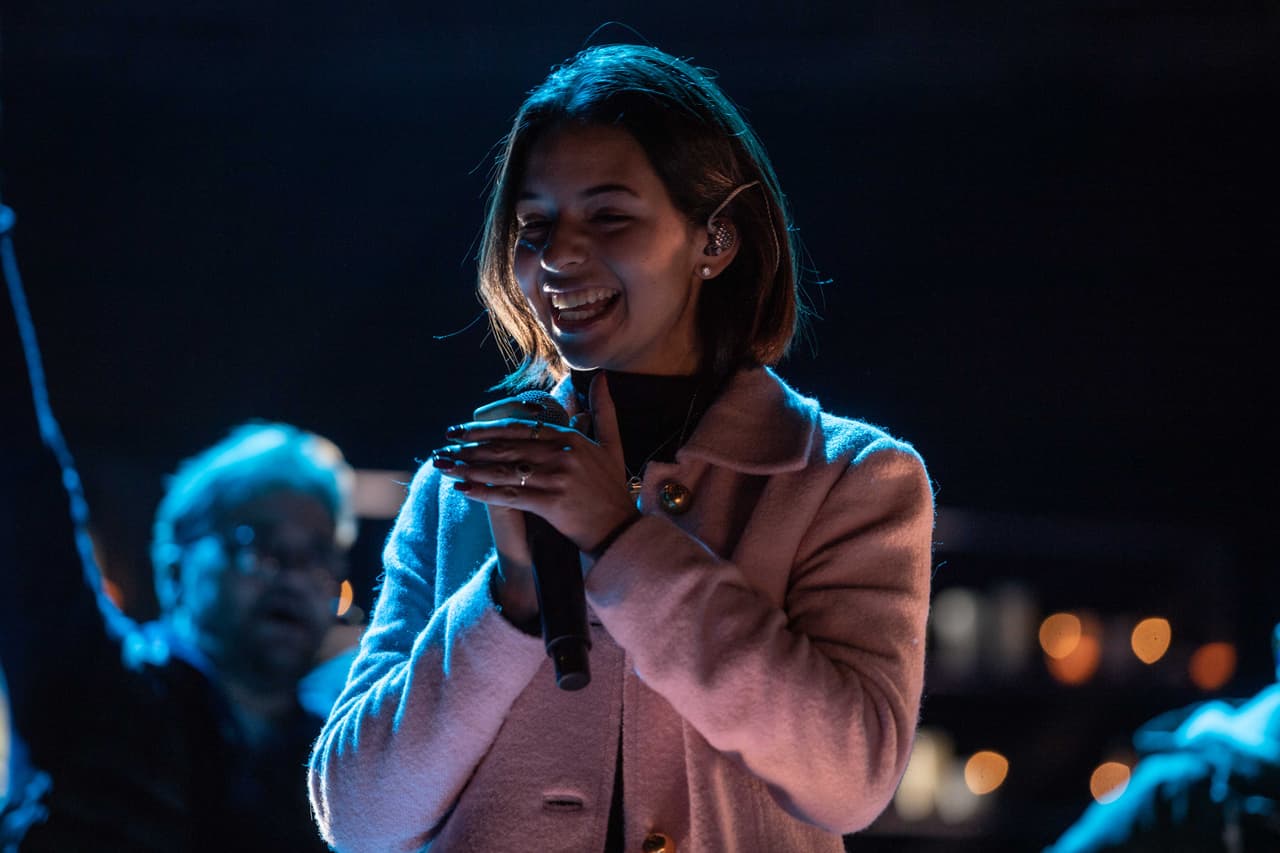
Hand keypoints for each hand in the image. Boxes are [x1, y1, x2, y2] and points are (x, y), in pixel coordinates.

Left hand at [431, 374, 637, 555]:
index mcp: (571, 438)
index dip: (486, 428)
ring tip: (442, 467)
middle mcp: (562, 454)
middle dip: (469, 447)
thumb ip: (604, 411)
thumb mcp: (612, 444)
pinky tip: (462, 489)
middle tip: (441, 448)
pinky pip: (511, 495)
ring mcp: (557, 478)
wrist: (622, 530)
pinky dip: (484, 491)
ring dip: (468, 468)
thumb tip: (602, 377)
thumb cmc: (611, 489)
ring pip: (503, 469)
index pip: (520, 428)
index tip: (460, 430)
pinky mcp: (552, 504)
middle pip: (506, 447)